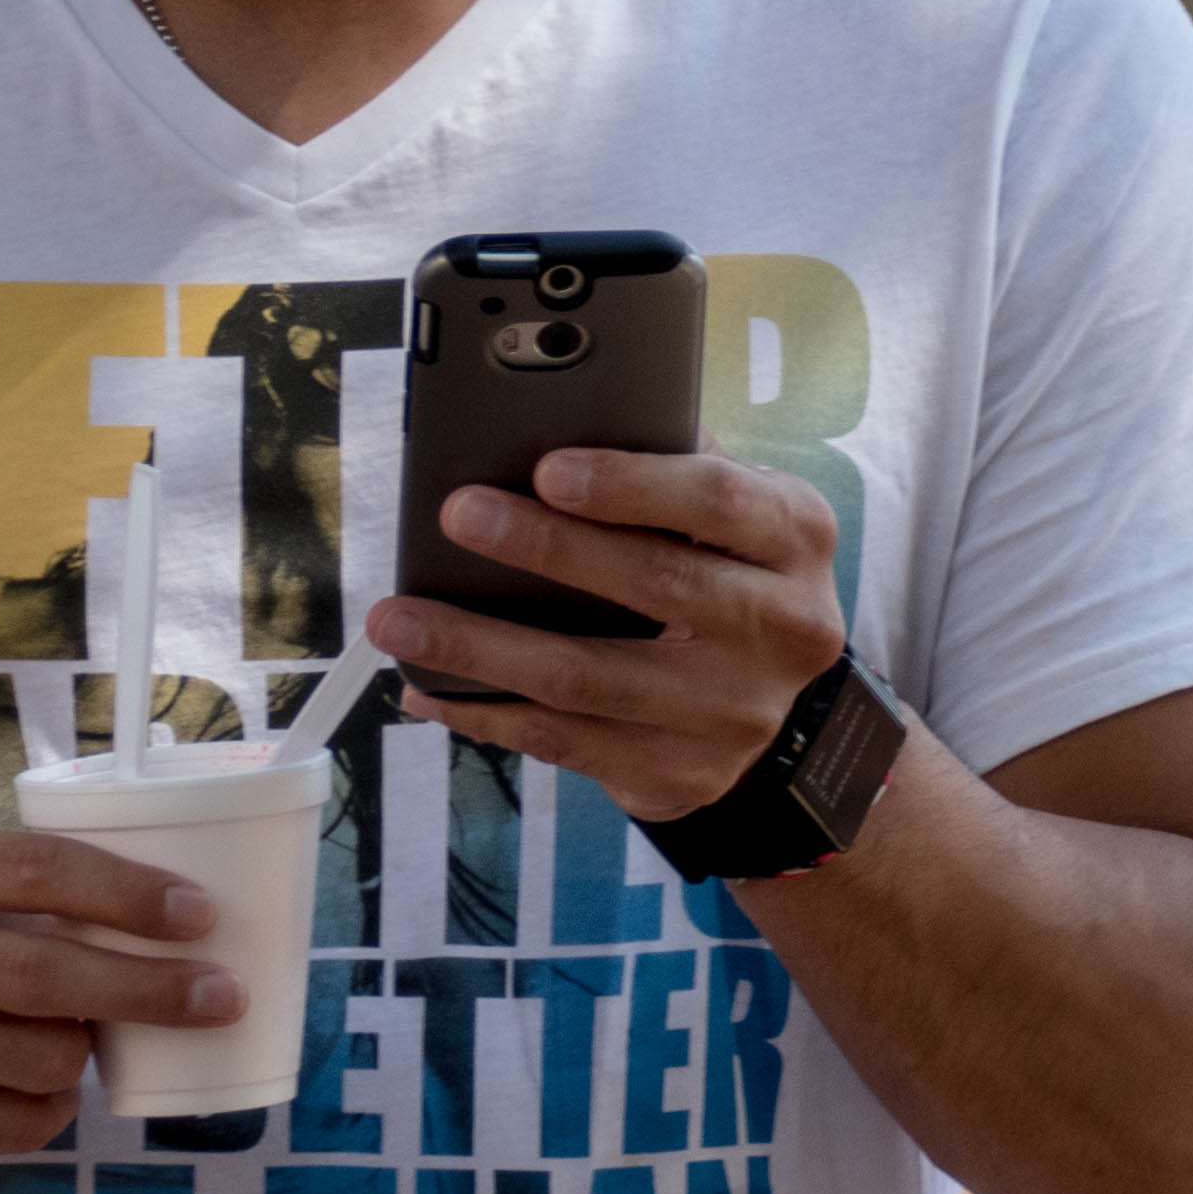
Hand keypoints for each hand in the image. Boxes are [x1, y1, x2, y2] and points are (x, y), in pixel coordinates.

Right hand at [0, 814, 235, 1162]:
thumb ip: (30, 883)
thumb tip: (184, 917)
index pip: (38, 869)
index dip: (128, 893)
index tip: (200, 915)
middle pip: (44, 975)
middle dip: (150, 989)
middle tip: (222, 995)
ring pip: (48, 1057)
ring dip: (87, 1050)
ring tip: (74, 1032)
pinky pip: (26, 1121)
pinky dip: (53, 1101)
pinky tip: (29, 1078)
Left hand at [363, 449, 847, 821]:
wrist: (784, 715)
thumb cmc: (729, 577)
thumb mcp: (732, 515)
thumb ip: (666, 465)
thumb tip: (541, 418)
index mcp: (795, 538)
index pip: (719, 501)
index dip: (632, 485)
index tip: (547, 469)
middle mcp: (784, 629)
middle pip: (655, 585)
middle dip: (545, 549)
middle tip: (457, 516)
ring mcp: (736, 714)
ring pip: (589, 679)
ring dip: (479, 648)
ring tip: (397, 622)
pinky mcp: (684, 775)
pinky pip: (564, 743)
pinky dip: (485, 714)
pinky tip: (428, 687)